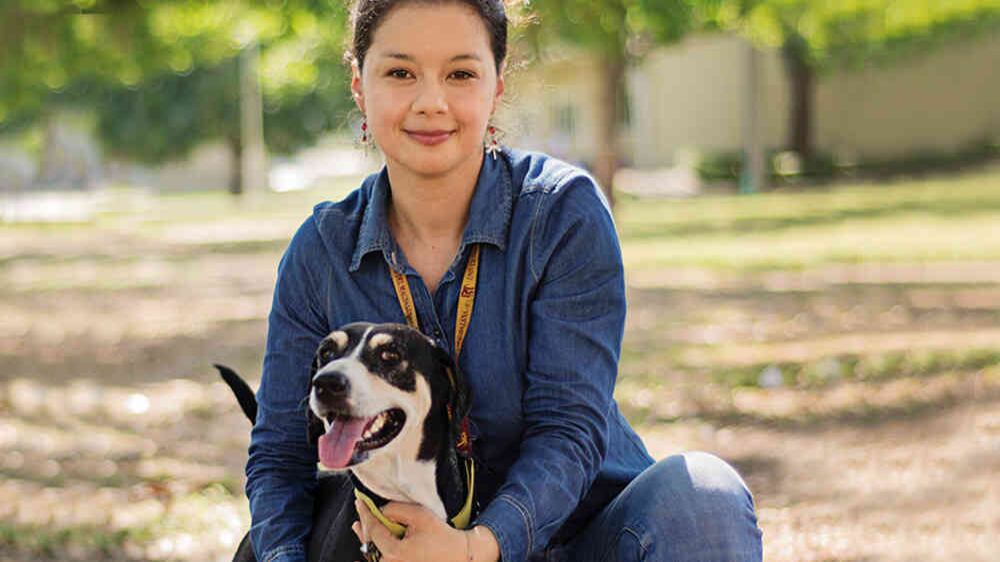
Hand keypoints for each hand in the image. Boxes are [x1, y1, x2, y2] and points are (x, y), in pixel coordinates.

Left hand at [352, 499, 466, 561]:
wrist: (458, 556)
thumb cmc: (441, 536)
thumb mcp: (419, 516)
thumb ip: (396, 510)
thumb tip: (381, 511)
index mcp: (395, 552)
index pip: (373, 530)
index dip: (366, 514)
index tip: (360, 502)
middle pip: (369, 544)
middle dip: (364, 526)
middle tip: (360, 510)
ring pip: (373, 554)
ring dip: (366, 539)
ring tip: (359, 526)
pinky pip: (382, 559)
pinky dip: (374, 549)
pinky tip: (369, 541)